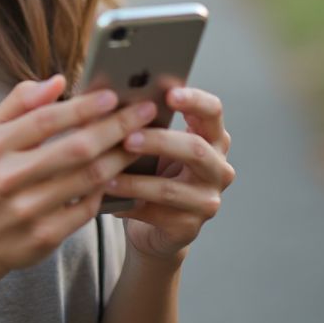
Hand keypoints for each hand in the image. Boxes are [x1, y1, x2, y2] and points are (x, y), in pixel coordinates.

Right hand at [0, 75, 157, 295]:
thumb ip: (20, 102)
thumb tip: (58, 81)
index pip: (47, 119)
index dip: (83, 106)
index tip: (113, 94)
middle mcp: (9, 177)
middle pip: (75, 148)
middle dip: (116, 127)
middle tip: (144, 113)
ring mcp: (27, 210)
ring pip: (88, 178)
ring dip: (120, 157)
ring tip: (140, 140)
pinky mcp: (44, 236)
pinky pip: (87, 208)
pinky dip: (106, 189)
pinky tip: (119, 175)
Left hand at [105, 86, 234, 261]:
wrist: (154, 223)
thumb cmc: (150, 169)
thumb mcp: (152, 142)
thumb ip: (143, 120)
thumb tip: (108, 94)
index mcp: (211, 138)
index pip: (213, 111)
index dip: (194, 100)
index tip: (169, 94)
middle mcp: (218, 168)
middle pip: (196, 149)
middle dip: (158, 141)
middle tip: (127, 138)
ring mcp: (207, 201)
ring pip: (170, 188)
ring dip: (134, 180)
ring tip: (105, 174)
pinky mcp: (189, 228)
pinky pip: (155, 214)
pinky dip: (127, 204)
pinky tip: (106, 198)